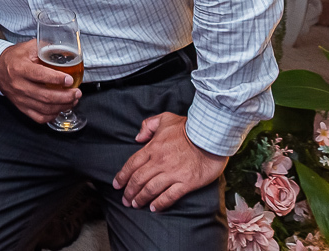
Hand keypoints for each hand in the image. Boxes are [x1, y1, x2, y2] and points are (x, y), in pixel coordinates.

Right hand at [0, 39, 80, 122]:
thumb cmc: (14, 58)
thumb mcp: (28, 47)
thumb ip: (45, 47)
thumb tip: (64, 49)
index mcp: (20, 68)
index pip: (40, 75)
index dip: (57, 79)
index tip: (70, 79)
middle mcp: (19, 85)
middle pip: (45, 96)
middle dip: (66, 96)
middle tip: (77, 92)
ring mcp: (20, 98)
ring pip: (44, 108)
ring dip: (62, 106)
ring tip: (73, 100)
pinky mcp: (21, 107)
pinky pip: (38, 117)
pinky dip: (52, 115)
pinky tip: (60, 109)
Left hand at [112, 112, 227, 211]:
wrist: (211, 136)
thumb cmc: (189, 127)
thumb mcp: (165, 118)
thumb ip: (148, 125)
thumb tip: (138, 137)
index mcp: (153, 148)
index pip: (132, 164)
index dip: (122, 176)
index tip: (117, 185)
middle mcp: (160, 162)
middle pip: (138, 179)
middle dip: (129, 191)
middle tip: (125, 200)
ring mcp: (173, 173)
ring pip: (151, 189)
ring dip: (141, 198)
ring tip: (135, 205)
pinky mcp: (187, 182)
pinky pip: (170, 196)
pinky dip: (160, 203)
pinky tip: (154, 208)